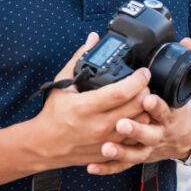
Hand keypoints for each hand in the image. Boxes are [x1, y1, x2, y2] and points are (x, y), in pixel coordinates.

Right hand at [31, 32, 152, 169]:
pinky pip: (135, 140)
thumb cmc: (53, 115)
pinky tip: (135, 118)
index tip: (143, 72)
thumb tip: (92, 38)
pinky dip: (140, 127)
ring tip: (141, 100)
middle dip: (146, 92)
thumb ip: (78, 59)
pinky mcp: (109, 152)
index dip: (138, 80)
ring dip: (144, 110)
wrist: (44, 145)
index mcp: (85, 107)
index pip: (121, 92)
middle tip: (144, 85)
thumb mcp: (61, 84)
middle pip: (136, 107)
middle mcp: (98, 125)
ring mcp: (106, 141)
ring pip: (140, 124)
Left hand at [86, 37, 190, 175]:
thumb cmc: (177, 111)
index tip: (146, 98)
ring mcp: (147, 148)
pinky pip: (121, 167)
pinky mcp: (137, 158)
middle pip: (147, 132)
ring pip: (133, 153)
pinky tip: (91, 166)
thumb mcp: (180, 89)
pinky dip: (107, 167)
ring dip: (119, 150)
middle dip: (134, 129)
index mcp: (167, 114)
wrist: (186, 141)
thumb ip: (180, 63)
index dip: (156, 104)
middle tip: (119, 123)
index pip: (163, 108)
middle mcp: (157, 133)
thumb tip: (186, 39)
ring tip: (104, 147)